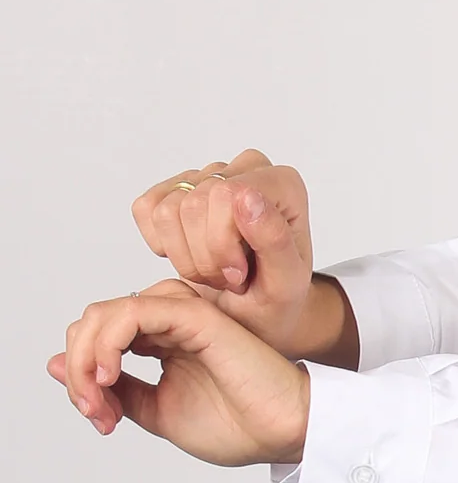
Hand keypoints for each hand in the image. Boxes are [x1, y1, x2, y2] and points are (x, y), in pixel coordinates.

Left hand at [47, 279, 310, 466]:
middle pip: (92, 323)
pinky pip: (129, 312)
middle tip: (93, 409)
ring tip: (97, 395)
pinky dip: (107, 342)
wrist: (284, 430)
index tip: (99, 418)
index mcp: (160, 341)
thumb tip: (59, 368)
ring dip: (86, 357)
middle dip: (78, 369)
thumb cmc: (238, 424)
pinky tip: (108, 372)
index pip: (98, 339)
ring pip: (103, 314)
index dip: (82, 378)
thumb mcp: (156, 412)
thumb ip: (114, 389)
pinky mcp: (192, 314)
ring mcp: (180, 314)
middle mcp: (166, 321)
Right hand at [131, 150, 333, 357]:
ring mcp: (207, 175)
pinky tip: (190, 256)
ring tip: (213, 271)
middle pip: (194, 204)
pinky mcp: (173, 188)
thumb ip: (274, 239)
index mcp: (282, 184)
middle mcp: (246, 169)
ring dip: (185, 257)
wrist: (252, 313)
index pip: (227, 194)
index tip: (238, 273)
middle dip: (205, 256)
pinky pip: (146, 209)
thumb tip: (246, 195)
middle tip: (227, 278)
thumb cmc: (274, 299)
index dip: (222, 243)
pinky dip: (162, 245)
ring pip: (166, 211)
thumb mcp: (285, 284)